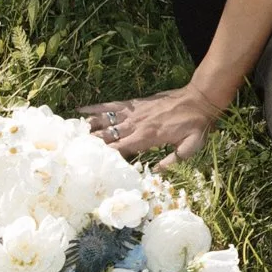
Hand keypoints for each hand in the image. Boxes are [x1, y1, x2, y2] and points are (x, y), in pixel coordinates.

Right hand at [77, 85, 226, 160]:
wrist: (200, 99)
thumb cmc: (196, 125)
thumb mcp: (190, 148)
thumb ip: (172, 160)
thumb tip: (155, 172)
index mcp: (147, 137)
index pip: (120, 149)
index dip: (105, 156)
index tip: (89, 163)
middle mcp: (136, 125)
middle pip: (108, 135)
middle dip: (90, 143)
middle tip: (72, 150)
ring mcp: (134, 112)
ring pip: (106, 119)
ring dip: (89, 126)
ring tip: (71, 133)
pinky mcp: (135, 103)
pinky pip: (112, 105)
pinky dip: (95, 107)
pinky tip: (81, 109)